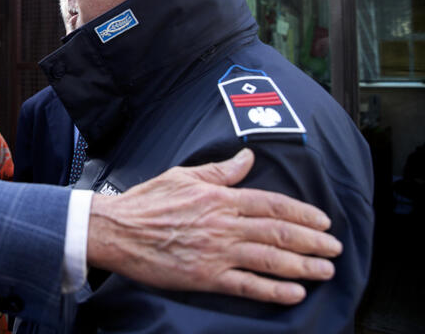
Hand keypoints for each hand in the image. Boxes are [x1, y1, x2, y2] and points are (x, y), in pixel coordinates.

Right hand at [86, 148, 342, 304]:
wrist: (116, 230)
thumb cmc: (146, 201)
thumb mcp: (183, 175)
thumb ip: (220, 170)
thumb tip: (247, 157)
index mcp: (219, 198)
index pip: (272, 204)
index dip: (302, 213)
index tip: (322, 221)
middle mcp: (223, 225)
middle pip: (278, 233)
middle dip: (313, 242)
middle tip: (335, 249)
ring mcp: (216, 252)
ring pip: (270, 260)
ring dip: (303, 266)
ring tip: (325, 271)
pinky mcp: (205, 277)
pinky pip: (247, 286)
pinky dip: (273, 290)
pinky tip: (294, 293)